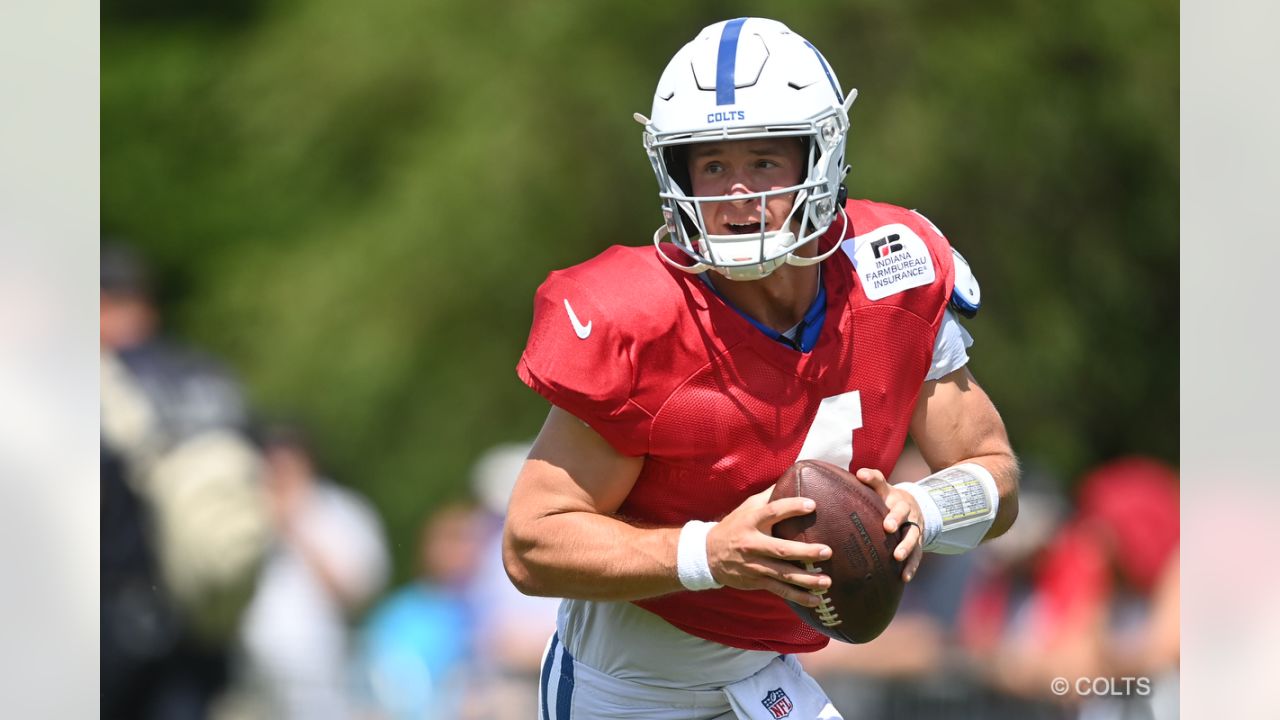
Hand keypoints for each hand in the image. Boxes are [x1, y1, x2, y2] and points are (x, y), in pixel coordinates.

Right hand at [705, 486, 833, 606]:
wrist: (708, 555)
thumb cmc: (735, 526)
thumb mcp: (747, 508)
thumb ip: (770, 496)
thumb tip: (795, 476)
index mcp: (751, 521)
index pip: (773, 512)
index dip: (792, 507)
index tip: (812, 505)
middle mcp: (752, 544)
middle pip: (781, 549)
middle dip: (805, 552)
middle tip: (827, 551)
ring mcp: (755, 565)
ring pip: (783, 574)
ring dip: (806, 579)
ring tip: (827, 581)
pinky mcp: (757, 581)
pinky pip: (780, 590)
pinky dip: (799, 597)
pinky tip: (816, 600)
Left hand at [855, 468, 923, 581]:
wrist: (914, 506)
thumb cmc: (886, 500)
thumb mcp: (878, 489)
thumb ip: (867, 483)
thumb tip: (855, 474)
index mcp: (890, 494)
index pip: (879, 482)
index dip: (871, 478)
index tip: (861, 475)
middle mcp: (905, 508)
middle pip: (901, 511)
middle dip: (896, 518)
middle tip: (888, 527)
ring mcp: (914, 525)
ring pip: (912, 535)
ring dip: (906, 546)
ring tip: (897, 556)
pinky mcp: (919, 541)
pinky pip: (917, 554)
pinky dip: (911, 566)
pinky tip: (904, 577)